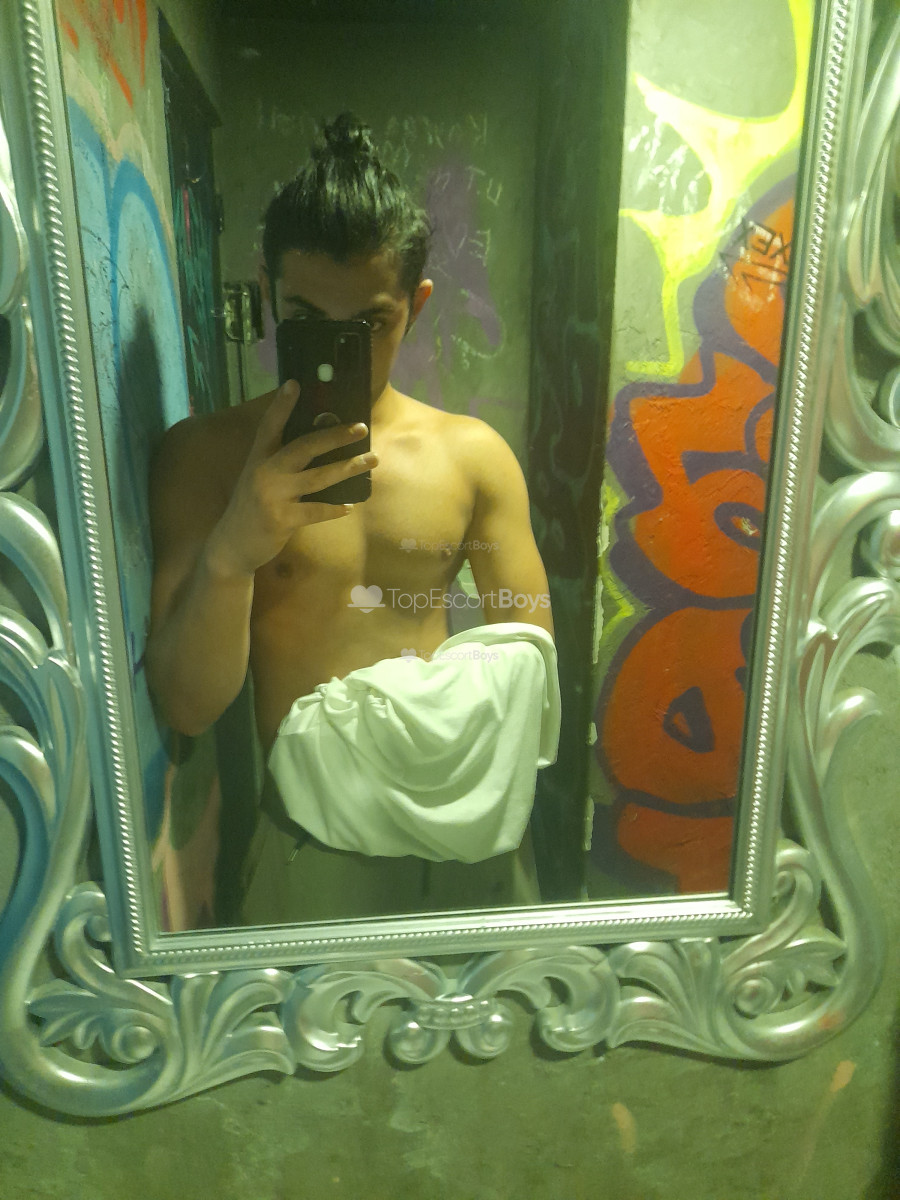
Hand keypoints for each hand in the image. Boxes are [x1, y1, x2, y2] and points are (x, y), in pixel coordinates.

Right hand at [205, 381, 373, 577]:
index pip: (270, 425)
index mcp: (258, 457)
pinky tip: (349, 507)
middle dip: (335, 436)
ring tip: (371, 460)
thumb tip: (319, 445)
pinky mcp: (281, 519)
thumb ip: (280, 462)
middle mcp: (265, 472)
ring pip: (318, 477)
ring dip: (348, 467)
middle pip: (304, 447)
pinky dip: (334, 509)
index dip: (281, 405)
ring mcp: (272, 495)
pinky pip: (315, 511)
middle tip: (361, 428)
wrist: (232, 545)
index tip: (295, 383)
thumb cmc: (252, 507)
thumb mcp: (258, 478)